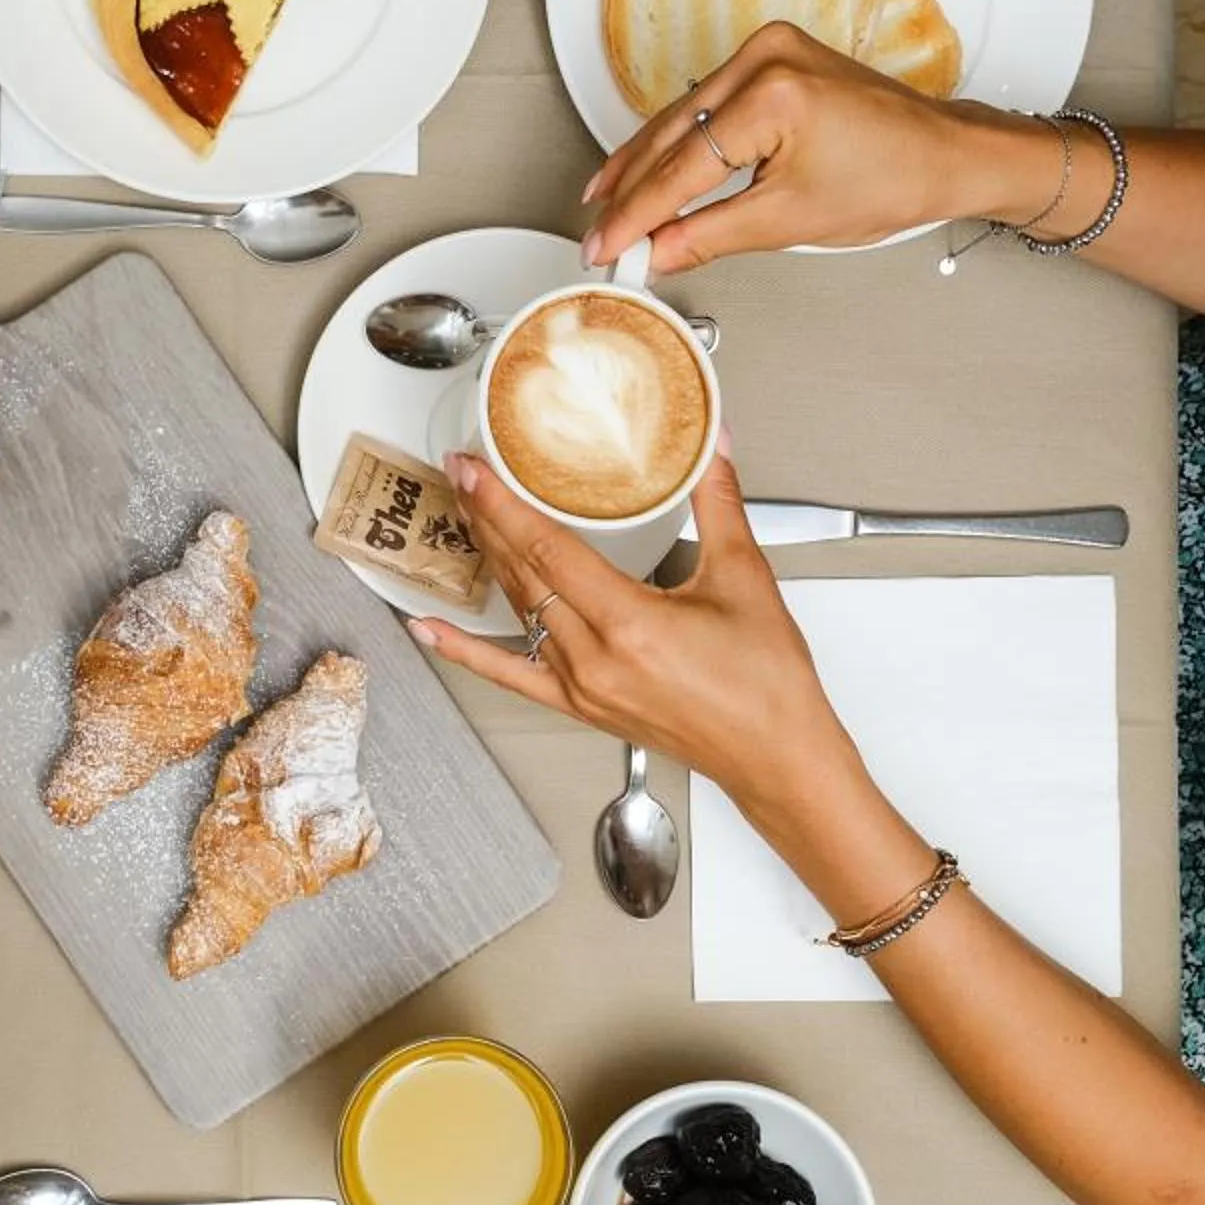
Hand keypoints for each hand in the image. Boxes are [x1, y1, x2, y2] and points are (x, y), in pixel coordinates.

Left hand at [410, 450, 855, 817]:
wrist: (775, 757)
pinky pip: (509, 673)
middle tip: (462, 475)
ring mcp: (581, 686)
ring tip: (464, 517)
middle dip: (485, 519)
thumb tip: (708, 446)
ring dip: (487, 562)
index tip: (474, 469)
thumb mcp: (745, 577)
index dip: (503, 504)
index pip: (546, 552)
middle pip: (521, 576)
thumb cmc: (766, 685)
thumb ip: (718, 502)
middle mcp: (594, 660)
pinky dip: (466, 651)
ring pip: (517, 613)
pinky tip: (429, 631)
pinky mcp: (579, 705)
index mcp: (630, 625)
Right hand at [579, 22, 1053, 273]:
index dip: (637, 216)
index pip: (683, 167)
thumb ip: (709, 236)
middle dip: (631, 189)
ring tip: (607, 202)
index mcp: (773, 93)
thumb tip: (657, 252)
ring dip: (646, 161)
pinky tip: (650, 162)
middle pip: (673, 133)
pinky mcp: (775, 56)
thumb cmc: (893, 178)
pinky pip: (708, 101)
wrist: (946, 155)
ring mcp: (770, 50)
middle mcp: (767, 57)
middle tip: (599, 233)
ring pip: (683, 115)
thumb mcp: (789, 219)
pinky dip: (680, 138)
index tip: (608, 247)